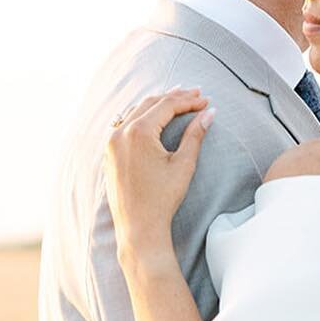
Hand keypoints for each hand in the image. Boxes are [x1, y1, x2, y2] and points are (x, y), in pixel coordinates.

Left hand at [105, 89, 214, 261]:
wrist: (138, 226)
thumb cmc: (162, 198)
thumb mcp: (183, 164)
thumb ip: (195, 135)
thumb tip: (210, 113)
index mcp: (139, 132)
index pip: (167, 106)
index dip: (189, 101)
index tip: (206, 100)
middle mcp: (121, 133)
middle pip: (150, 103)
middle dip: (174, 98)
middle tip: (194, 94)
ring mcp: (112, 142)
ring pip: (135, 112)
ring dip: (157, 104)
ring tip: (176, 100)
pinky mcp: (109, 153)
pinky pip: (125, 125)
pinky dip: (142, 116)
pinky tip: (153, 117)